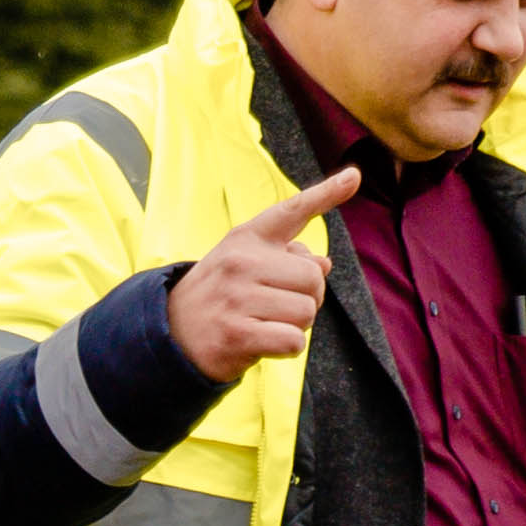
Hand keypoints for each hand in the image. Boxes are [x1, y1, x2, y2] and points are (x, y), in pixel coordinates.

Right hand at [165, 166, 359, 382]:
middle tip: (278, 306)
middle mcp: (240, 262)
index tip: (354, 177)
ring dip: (296, 325)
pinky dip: (287, 347)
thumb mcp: (243, 263)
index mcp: (245, 239)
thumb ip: (286, 258)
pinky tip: (263, 343)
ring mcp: (237, 298)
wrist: (170, 332)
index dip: (326, 194)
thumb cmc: (218, 294)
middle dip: (307, 298)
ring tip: (265, 323)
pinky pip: (293, 341)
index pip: (291, 212)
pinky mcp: (237, 334)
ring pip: (306, 312)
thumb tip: (324, 264)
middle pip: (313, 279)